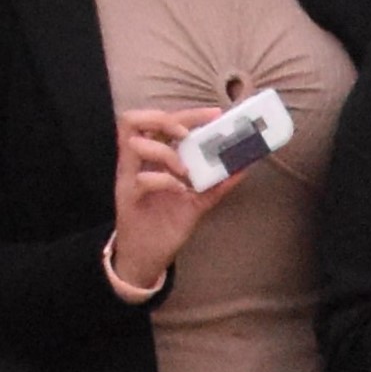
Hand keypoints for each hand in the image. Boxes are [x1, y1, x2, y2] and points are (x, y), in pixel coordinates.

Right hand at [109, 109, 237, 296]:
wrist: (147, 258)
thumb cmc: (167, 224)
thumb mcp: (197, 200)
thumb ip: (216, 183)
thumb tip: (242, 167)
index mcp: (150, 158)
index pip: (159, 121)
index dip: (186, 113)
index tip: (215, 115)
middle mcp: (135, 163)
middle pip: (136, 121)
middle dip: (167, 120)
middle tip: (189, 135)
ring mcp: (128, 179)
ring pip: (134, 144)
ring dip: (165, 152)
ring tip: (186, 171)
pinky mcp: (128, 199)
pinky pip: (142, 179)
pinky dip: (165, 180)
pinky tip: (180, 191)